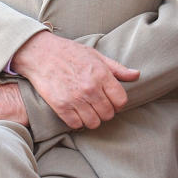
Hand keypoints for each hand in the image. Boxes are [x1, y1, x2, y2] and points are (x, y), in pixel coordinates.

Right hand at [11, 29, 138, 130]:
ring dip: (92, 119)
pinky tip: (76, 113)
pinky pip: (76, 124)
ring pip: (94, 122)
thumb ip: (117, 69)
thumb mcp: (96, 56)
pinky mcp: (60, 106)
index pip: (121, 101)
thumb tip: (137, 75)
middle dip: (106, 111)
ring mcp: (75, 99)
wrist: (40, 54)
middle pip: (109, 114)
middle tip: (98, 105)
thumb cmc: (70, 53)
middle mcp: (90, 88)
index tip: (111, 100)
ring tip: (88, 110)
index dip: (118, 103)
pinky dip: (77, 122)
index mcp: (101, 75)